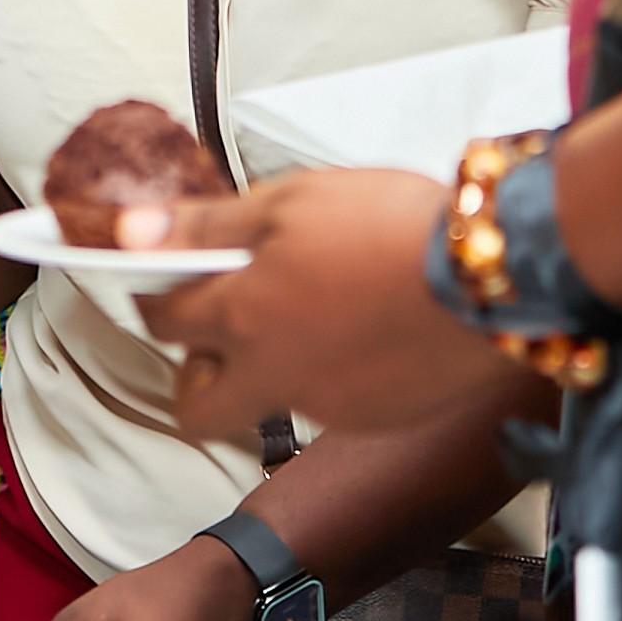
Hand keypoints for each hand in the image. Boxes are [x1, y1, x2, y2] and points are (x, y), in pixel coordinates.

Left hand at [139, 170, 523, 442]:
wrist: (491, 279)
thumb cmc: (392, 227)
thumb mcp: (292, 201)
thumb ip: (207, 224)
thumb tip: (130, 232)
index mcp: (242, 314)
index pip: (162, 321)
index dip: (153, 297)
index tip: (163, 281)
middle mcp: (272, 373)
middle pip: (195, 407)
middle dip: (193, 376)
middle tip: (220, 331)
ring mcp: (323, 406)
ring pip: (267, 401)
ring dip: (270, 366)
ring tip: (312, 311)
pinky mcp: (373, 419)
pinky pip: (328, 405)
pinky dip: (330, 373)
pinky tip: (362, 328)